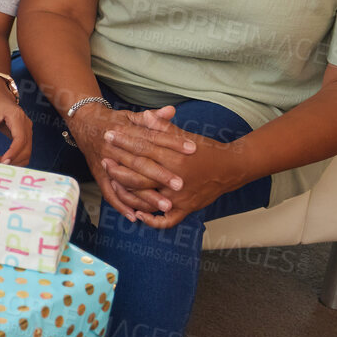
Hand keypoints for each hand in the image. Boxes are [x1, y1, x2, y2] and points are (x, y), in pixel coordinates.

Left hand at [0, 78, 30, 165]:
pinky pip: (23, 149)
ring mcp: (26, 129)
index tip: (1, 162)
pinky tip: (0, 158)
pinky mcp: (23, 133)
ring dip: (13, 161)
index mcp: (16, 117)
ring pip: (26, 152)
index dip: (12, 154)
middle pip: (26, 149)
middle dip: (12, 160)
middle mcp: (25, 123)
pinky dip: (14, 157)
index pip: (20, 140)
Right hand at [66, 104, 174, 223]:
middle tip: (179, 184)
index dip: (172, 143)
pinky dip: (121, 206)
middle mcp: (115, 148)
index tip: (191, 149)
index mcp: (125, 131)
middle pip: (140, 163)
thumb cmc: (113, 121)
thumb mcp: (131, 115)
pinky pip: (109, 193)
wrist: (84, 123)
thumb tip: (171, 111)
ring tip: (165, 207)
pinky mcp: (99, 175)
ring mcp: (106, 163)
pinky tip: (136, 216)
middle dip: (160, 175)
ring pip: (127, 182)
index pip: (152, 138)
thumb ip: (152, 117)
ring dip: (145, 196)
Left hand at [99, 108, 251, 226]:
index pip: (143, 148)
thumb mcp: (185, 136)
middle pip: (140, 174)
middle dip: (119, 166)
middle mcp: (175, 178)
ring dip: (128, 193)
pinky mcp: (186, 209)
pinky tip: (138, 214)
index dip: (124, 141)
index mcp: (175, 157)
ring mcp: (180, 197)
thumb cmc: (207, 149)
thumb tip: (144, 115)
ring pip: (147, 198)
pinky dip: (152, 220)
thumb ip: (163, 128)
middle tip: (103, 158)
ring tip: (113, 184)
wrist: (232, 168)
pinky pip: (166, 220)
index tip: (109, 135)